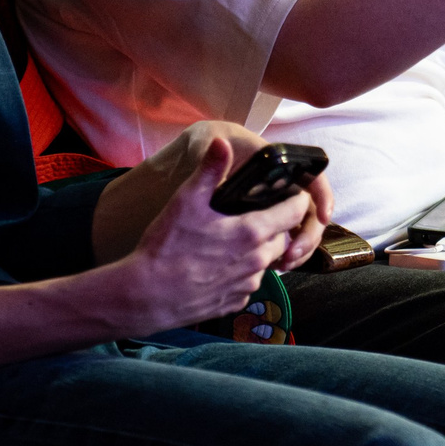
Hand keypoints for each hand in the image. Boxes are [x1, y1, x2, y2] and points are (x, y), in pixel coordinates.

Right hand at [105, 140, 317, 335]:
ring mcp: (247, 285)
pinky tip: (218, 265)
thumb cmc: (167, 247)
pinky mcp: (235, 303)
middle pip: (282, 239)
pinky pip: (247, 283)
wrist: (147, 296)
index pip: (294, 213)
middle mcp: (257, 262)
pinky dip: (241, 273)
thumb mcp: (186, 201)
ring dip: (257, 251)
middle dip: (276, 227)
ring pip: (265, 263)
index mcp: (251, 233)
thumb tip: (222, 142)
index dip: (297, 201)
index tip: (291, 193)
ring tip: (231, 241)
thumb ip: (209, 170)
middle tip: (254, 214)